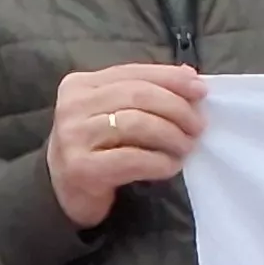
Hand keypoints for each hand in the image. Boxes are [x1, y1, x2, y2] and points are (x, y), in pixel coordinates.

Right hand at [45, 62, 206, 230]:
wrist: (62, 192)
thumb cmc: (95, 147)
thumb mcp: (113, 112)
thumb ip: (145, 91)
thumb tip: (190, 75)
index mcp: (81, 84)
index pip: (134, 72)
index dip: (171, 78)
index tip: (201, 90)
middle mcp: (73, 105)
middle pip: (138, 96)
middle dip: (176, 108)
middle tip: (198, 125)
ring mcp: (74, 137)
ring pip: (137, 124)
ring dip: (171, 135)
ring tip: (187, 146)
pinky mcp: (82, 168)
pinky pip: (132, 159)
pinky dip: (159, 161)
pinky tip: (171, 165)